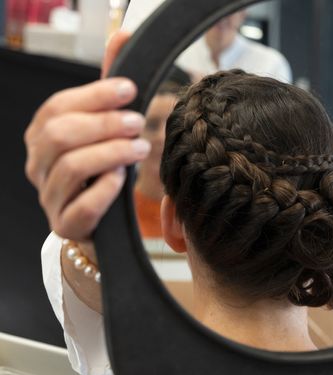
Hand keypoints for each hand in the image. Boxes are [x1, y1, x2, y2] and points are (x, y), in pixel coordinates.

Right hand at [24, 32, 149, 240]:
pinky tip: (122, 181)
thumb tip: (123, 34)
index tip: (130, 90)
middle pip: (59, 135)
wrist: (98, 223)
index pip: (58, 107)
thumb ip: (110, 88)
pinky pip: (79, 208)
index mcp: (42, 135)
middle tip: (139, 123)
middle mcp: (38, 164)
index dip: (94, 96)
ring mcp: (49, 197)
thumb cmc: (101, 169)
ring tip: (140, 148)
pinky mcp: (65, 226)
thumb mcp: (105, 127)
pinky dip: (102, 192)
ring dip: (109, 154)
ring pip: (69, 168)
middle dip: (103, 125)